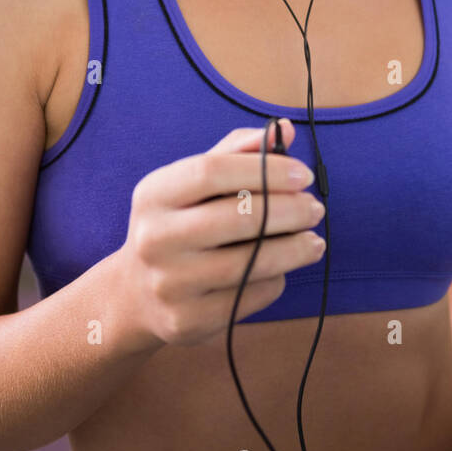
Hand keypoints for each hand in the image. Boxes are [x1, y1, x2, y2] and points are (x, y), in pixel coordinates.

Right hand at [118, 121, 324, 346]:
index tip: (303, 175)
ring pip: (249, 263)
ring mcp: (169, 284)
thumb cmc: (179, 224)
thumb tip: (285, 130)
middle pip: (237, 217)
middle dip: (289, 210)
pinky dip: (275, 280)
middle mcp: (155, 238)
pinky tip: (281, 269)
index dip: (265, 170)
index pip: (211, 171)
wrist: (136, 294)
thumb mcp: (192, 184)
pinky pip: (249, 296)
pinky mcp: (187, 321)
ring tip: (314, 241)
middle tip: (315, 208)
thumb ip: (238, 152)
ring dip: (294, 249)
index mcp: (154, 194)